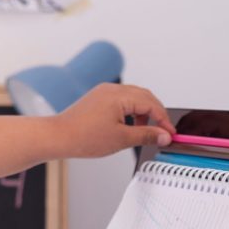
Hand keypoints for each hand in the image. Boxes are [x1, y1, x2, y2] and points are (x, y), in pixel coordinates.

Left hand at [54, 83, 174, 157]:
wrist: (58, 137)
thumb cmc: (82, 137)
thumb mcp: (122, 139)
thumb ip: (146, 135)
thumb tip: (163, 135)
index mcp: (119, 96)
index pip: (151, 104)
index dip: (164, 120)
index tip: (170, 134)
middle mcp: (111, 89)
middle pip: (144, 97)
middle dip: (156, 114)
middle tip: (163, 132)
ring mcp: (103, 92)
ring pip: (133, 97)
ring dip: (143, 112)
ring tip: (145, 131)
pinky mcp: (97, 98)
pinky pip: (121, 100)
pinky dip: (130, 111)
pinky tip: (129, 125)